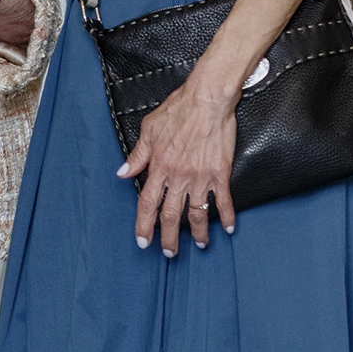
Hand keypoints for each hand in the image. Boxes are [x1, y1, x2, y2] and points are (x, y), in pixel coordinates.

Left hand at [117, 74, 238, 255]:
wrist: (207, 98)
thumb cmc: (178, 109)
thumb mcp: (149, 128)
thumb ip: (138, 154)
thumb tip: (124, 173)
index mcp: (159, 165)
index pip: (147, 202)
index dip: (144, 224)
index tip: (143, 240)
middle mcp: (179, 175)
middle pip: (171, 214)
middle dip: (169, 237)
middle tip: (169, 252)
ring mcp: (201, 176)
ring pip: (197, 213)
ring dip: (198, 233)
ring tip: (199, 245)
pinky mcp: (220, 172)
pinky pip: (223, 200)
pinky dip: (226, 216)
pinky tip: (228, 227)